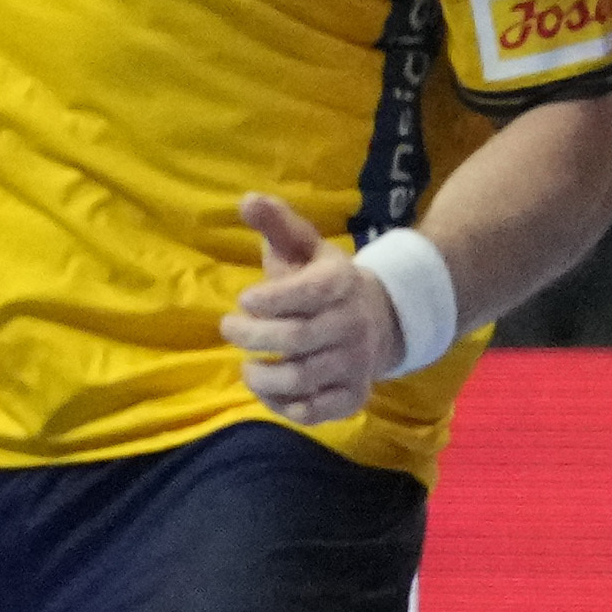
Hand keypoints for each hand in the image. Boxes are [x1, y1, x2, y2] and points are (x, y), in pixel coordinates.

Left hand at [221, 190, 404, 426]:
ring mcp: (354, 363)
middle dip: (253, 335)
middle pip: (297, 338)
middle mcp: (352, 324)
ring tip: (246, 366)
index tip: (245, 299)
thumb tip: (247, 199)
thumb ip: (278, 225)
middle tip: (229, 327)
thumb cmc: (326, 282)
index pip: (308, 293)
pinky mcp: (353, 396)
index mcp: (341, 283)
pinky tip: (269, 391)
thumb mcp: (306, 248)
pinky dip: (285, 406)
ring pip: (303, 378)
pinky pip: (316, 411)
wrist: (382, 320)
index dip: (272, 299)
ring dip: (263, 377)